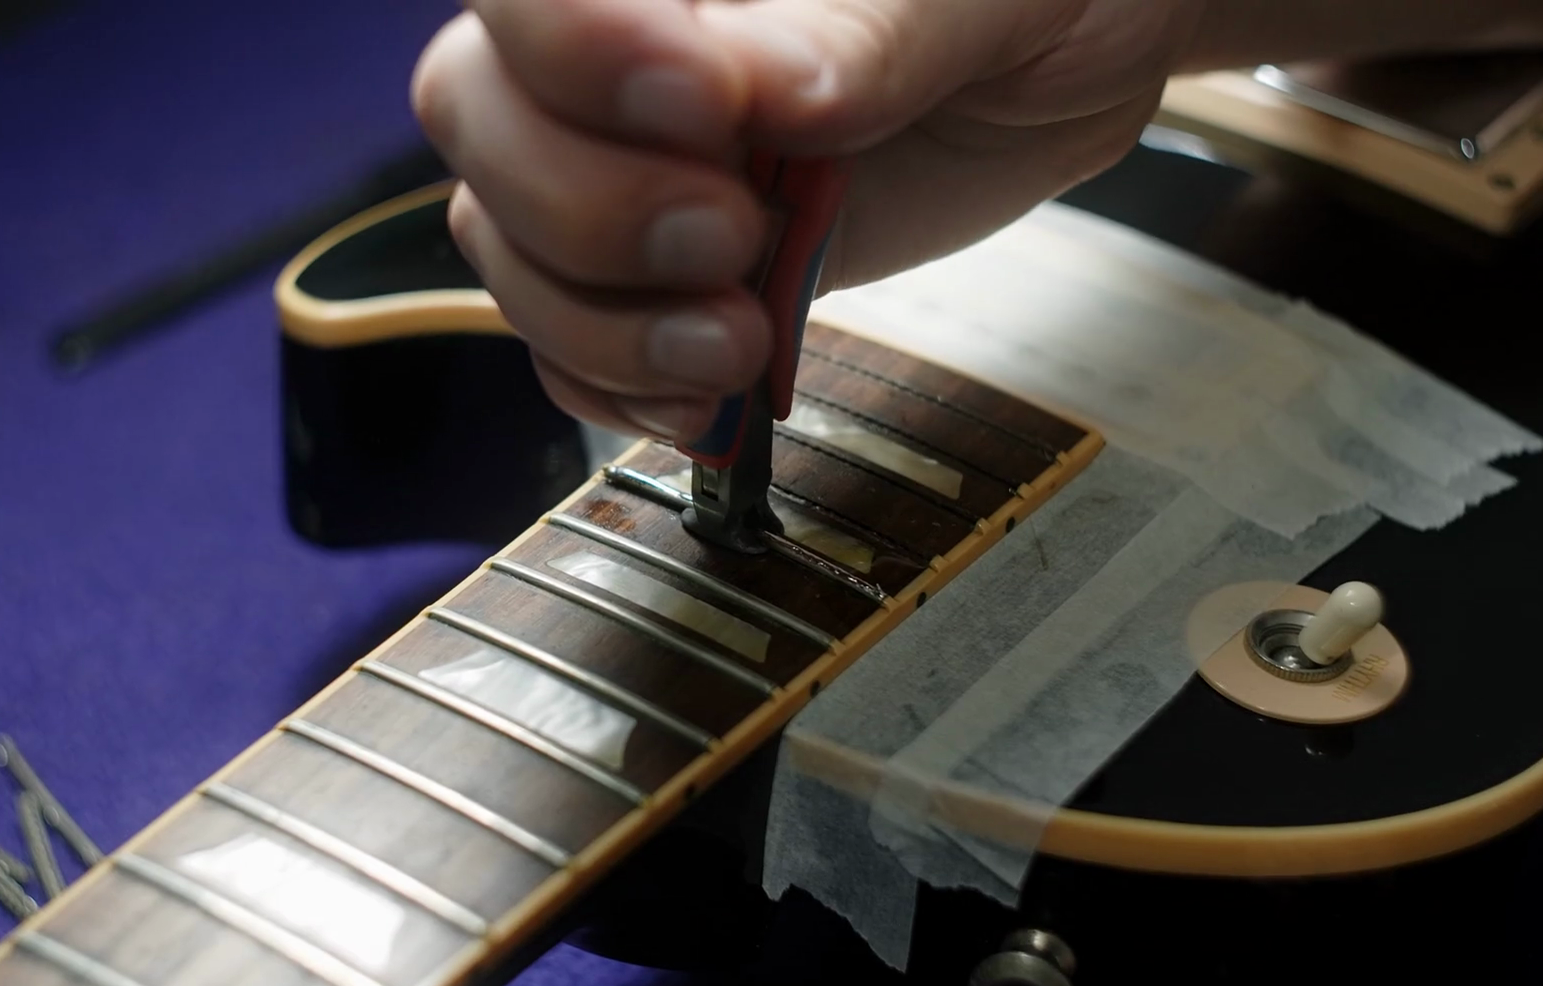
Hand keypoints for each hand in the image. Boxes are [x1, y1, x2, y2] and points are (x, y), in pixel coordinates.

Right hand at [412, 0, 1203, 439]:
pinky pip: (566, 338)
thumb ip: (867, 27)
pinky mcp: (659, 266)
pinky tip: (709, 392)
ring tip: (739, 338)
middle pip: (478, 112)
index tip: (708, 105)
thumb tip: (763, 82)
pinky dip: (622, 385)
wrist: (1064, 57)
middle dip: (591, 202)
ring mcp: (624, 156)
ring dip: (608, 320)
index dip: (578, 48)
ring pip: (508, 240)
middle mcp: (612, 44)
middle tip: (732, 232)